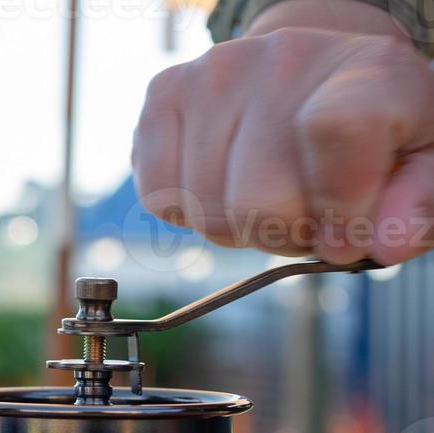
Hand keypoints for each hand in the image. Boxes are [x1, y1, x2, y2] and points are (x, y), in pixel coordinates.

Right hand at [134, 0, 433, 263]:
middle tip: (305, 213)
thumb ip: (421, 204)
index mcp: (369, 73)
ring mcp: (216, 72)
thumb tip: (382, 241)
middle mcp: (285, 57)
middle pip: (257, 204)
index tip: (348, 232)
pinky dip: (188, 212)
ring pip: (206, 214)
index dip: (340, 207)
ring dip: (237, 228)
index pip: (338, 131)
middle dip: (282, 234)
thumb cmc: (374, 136)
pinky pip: (159, 197)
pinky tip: (221, 183)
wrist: (314, 78)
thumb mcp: (423, 165)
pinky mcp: (164, 93)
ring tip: (265, 194)